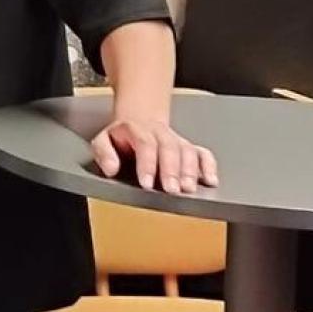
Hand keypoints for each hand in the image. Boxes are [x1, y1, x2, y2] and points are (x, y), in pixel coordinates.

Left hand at [91, 117, 218, 194]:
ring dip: (190, 171)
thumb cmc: (120, 138)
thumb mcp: (102, 140)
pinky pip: (203, 154)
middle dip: (171, 170)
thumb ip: (104, 153)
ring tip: (188, 189)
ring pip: (188, 151)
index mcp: (137, 130)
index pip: (145, 144)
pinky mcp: (189, 147)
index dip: (147, 164)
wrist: (138, 121)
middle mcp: (159, 133)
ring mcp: (176, 139)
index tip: (146, 183)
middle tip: (171, 190)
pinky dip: (209, 166)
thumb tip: (111, 168)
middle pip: (169, 148)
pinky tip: (210, 181)